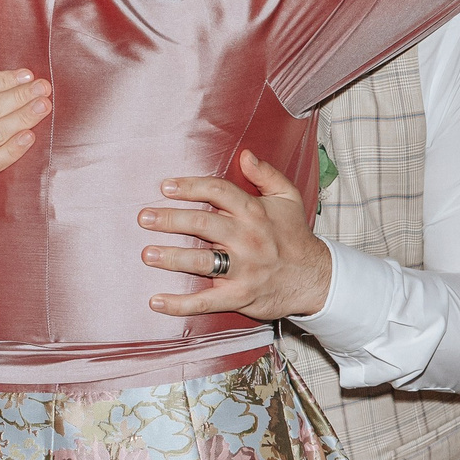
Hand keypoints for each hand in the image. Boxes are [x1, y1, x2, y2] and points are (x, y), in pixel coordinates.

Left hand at [138, 149, 333, 320]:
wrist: (315, 278)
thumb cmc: (295, 237)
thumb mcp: (288, 198)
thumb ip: (267, 174)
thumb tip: (245, 155)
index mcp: (255, 213)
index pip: (218, 192)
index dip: (190, 187)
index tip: (166, 187)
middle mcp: (247, 239)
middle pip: (203, 224)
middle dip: (170, 220)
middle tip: (144, 218)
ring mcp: (243, 269)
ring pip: (201, 261)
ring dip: (171, 258)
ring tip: (147, 253)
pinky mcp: (239, 296)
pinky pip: (205, 301)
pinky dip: (179, 304)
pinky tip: (156, 301)